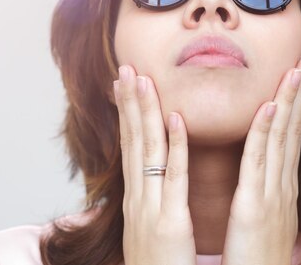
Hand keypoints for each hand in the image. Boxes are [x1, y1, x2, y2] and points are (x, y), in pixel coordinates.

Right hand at [113, 65, 196, 264]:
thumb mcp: (148, 231)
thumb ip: (151, 203)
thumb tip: (151, 182)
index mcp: (136, 200)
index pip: (130, 147)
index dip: (127, 114)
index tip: (124, 86)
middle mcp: (138, 198)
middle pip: (133, 141)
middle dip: (129, 103)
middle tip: (126, 69)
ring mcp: (150, 208)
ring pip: (148, 150)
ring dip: (145, 112)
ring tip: (142, 79)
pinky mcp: (169, 222)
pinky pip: (173, 177)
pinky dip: (175, 146)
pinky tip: (175, 119)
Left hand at [221, 56, 300, 264]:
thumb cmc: (257, 261)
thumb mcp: (266, 221)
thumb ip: (265, 195)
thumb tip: (266, 179)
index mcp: (281, 189)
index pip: (289, 138)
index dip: (295, 106)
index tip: (297, 78)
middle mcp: (282, 187)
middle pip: (292, 131)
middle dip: (299, 94)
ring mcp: (272, 196)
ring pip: (280, 138)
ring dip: (288, 101)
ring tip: (295, 69)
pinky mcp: (254, 207)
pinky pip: (258, 163)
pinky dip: (264, 133)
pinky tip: (268, 107)